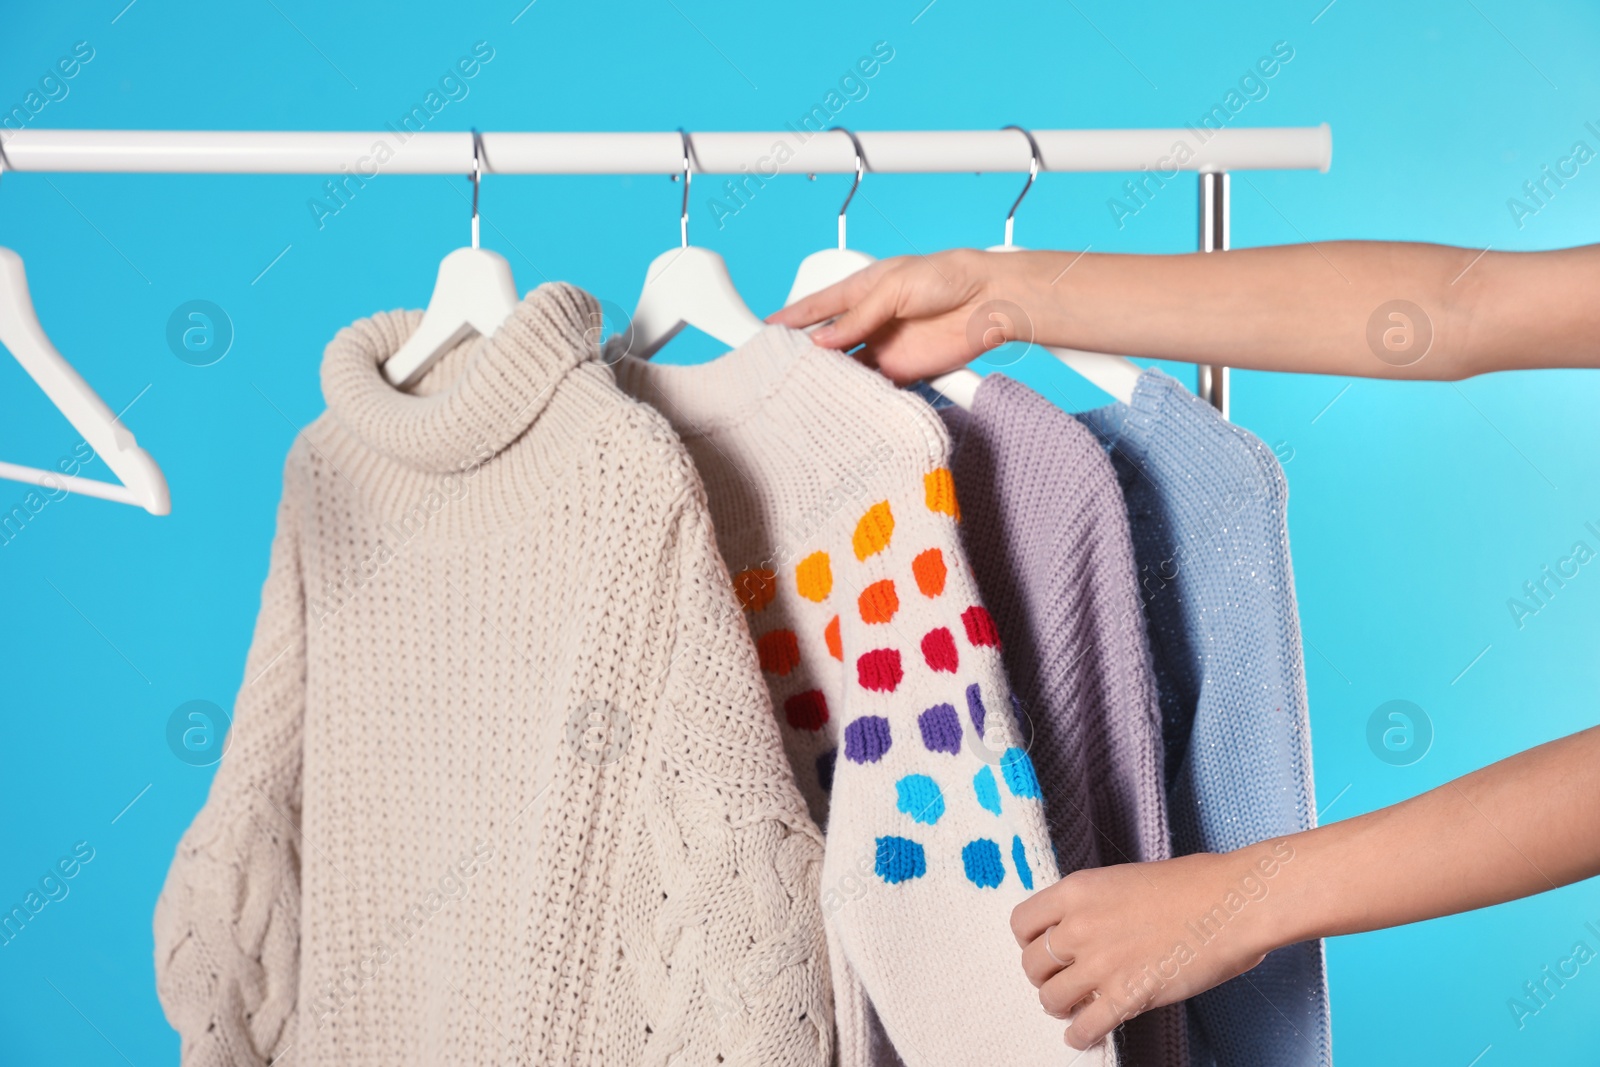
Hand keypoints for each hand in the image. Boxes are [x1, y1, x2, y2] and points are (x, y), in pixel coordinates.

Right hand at [766, 248, 1057, 383]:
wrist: (989, 301)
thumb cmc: (947, 277)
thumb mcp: (894, 287)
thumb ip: (858, 316)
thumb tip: (824, 339)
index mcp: (863, 290)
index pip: (818, 306)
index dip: (791, 318)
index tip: (766, 329)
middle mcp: (870, 320)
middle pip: (827, 340)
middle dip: (804, 352)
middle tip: (779, 366)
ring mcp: (884, 347)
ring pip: (846, 366)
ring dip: (828, 375)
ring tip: (803, 386)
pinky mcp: (901, 370)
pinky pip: (872, 385)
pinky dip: (856, 392)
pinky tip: (840, 398)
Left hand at [1010, 845, 1293, 1049]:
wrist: (1233, 903)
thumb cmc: (1195, 885)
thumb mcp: (1127, 879)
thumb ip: (1098, 904)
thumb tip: (1090, 926)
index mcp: (1077, 890)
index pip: (1021, 922)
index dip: (1030, 940)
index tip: (1045, 948)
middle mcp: (1079, 926)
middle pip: (1031, 964)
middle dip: (1045, 976)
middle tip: (1064, 979)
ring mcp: (1100, 964)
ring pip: (1050, 999)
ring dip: (1060, 1006)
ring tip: (1076, 1007)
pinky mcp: (1126, 997)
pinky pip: (1083, 1028)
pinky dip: (1081, 1036)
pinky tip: (1087, 1033)